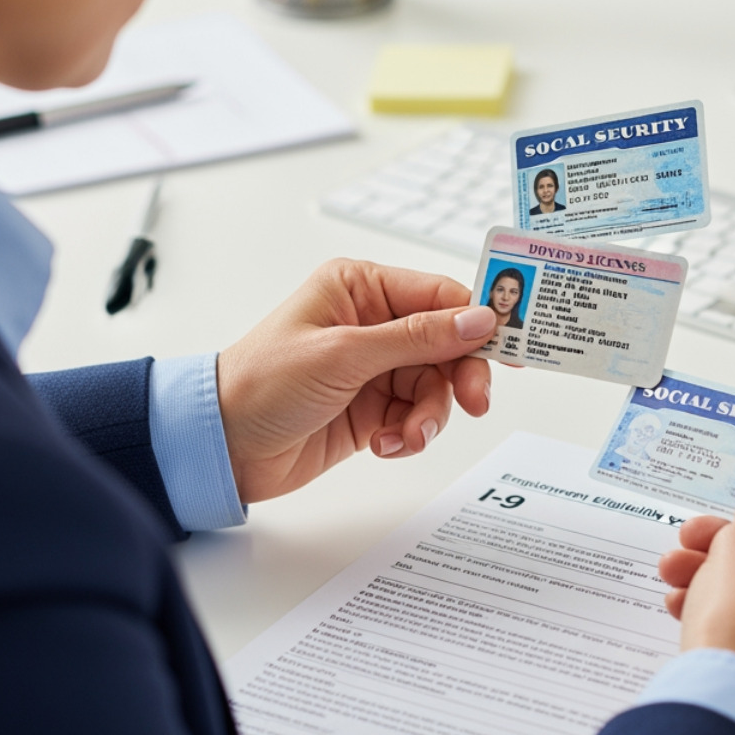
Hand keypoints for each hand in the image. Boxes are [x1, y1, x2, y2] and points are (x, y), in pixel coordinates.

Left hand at [217, 259, 496, 503]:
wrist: (221, 446)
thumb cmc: (261, 383)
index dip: (479, 320)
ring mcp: (371, 368)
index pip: (440, 297)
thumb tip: (478, 318)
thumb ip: (417, 337)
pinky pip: (414, 417)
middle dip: (459, 377)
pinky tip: (383, 443)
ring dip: (429, 416)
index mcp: (360, 288)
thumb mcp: (345, 354)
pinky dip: (408, 435)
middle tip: (474, 402)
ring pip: (435, 387)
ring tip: (404, 436)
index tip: (513, 345)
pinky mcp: (370, 408)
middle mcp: (370, 324)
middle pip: (447, 345)